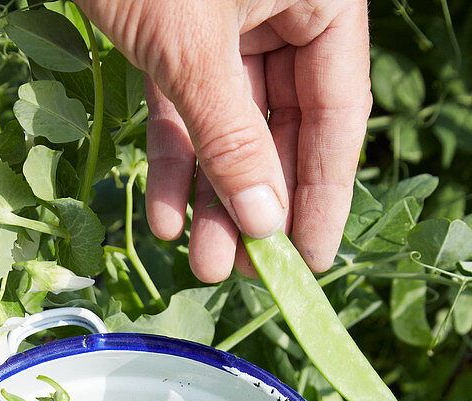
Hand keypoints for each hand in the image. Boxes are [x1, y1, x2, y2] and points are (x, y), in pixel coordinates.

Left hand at [79, 0, 370, 279]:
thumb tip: (267, 224)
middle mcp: (282, 14)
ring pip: (230, 127)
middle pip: (283, 129)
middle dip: (258, 205)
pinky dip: (172, 159)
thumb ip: (233, 137)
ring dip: (213, 198)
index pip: (337, 115)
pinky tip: (162, 216)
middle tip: (249, 275)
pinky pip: (183, 109)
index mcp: (319, 1)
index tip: (312, 261)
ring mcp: (230, 25)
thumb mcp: (192, 49)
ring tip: (203, 265)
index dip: (324, 193)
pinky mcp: (177, 35)